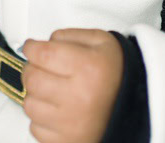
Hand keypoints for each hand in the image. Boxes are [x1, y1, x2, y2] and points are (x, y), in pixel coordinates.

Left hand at [21, 28, 123, 142]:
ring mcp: (71, 124)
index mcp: (88, 68)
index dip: (31, 48)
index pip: (44, 55)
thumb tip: (42, 43)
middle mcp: (78, 98)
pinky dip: (40, 118)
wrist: (135, 106)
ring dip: (35, 94)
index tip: (31, 47)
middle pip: (32, 79)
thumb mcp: (99, 41)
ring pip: (30, 105)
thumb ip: (69, 35)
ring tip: (50, 89)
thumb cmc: (115, 71)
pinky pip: (35, 128)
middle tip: (39, 66)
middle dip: (30, 68)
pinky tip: (55, 109)